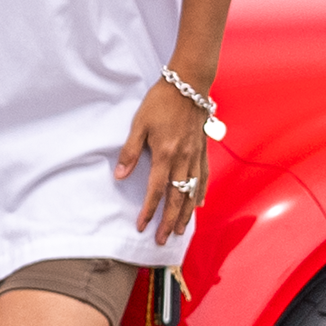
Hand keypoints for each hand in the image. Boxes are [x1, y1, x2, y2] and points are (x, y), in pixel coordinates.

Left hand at [119, 77, 212, 245]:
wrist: (189, 85)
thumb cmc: (161, 102)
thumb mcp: (139, 124)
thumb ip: (130, 151)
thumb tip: (121, 176)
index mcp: (165, 155)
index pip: (155, 191)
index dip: (148, 211)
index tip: (141, 226)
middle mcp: (183, 160)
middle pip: (176, 198)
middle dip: (169, 222)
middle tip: (163, 240)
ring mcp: (195, 156)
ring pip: (192, 192)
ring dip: (186, 214)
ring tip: (181, 231)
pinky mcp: (202, 150)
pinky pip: (203, 178)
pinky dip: (201, 194)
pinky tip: (199, 204)